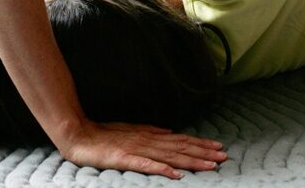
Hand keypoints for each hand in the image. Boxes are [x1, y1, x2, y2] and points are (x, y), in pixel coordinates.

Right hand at [61, 121, 227, 178]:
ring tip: (210, 165)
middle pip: (182, 148)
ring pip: (171, 156)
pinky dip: (163, 170)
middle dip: (204, 153)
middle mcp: (149, 140)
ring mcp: (138, 149)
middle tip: (224, 157)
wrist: (80, 134)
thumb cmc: (105, 134)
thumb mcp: (132, 129)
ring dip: (192, 161)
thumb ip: (152, 131)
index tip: (218, 148)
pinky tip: (177, 174)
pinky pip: (147, 165)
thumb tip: (170, 131)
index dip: (201, 144)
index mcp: (151, 135)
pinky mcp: (126, 158)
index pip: (182, 140)